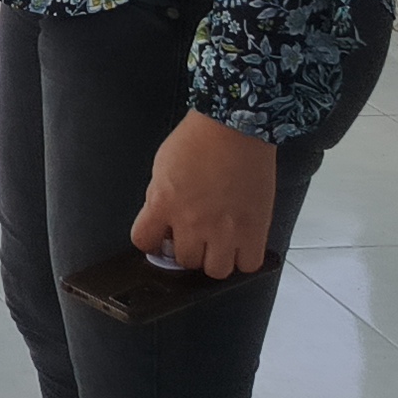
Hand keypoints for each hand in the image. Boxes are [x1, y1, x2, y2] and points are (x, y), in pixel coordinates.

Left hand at [133, 111, 282, 278]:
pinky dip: (244, 258)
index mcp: (164, 203)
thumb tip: (160, 220)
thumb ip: (159, 197)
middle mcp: (192, 222)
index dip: (151, 242)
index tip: (160, 239)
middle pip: (185, 261)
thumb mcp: (162, 166)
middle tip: (195, 237)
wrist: (235, 126)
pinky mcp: (254, 229)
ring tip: (219, 243)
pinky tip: (241, 244)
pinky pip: (248, 265)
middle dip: (188, 250)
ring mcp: (225, 229)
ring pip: (216, 271)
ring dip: (215, 259)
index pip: (144, 241)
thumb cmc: (199, 139)